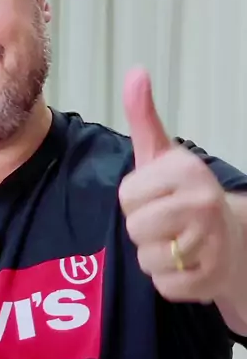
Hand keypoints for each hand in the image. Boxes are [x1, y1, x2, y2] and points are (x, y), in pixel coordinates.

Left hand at [118, 68, 240, 302]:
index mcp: (187, 171)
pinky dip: (168, 282)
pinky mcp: (210, 279)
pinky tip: (185, 266)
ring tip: (175, 243)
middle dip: (143, 230)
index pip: (127, 196)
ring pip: (147, 259)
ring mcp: (210, 242)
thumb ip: (144, 116)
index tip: (156, 197)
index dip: (135, 201)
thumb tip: (135, 72)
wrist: (231, 238)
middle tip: (165, 223)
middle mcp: (203, 203)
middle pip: (135, 229)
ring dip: (154, 257)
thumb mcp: (161, 154)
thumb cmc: (186, 195)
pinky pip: (163, 286)